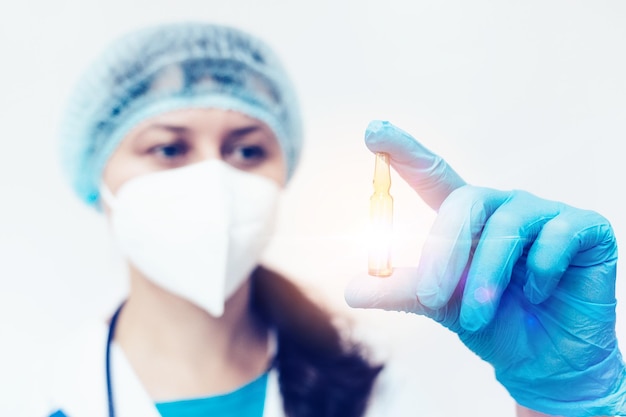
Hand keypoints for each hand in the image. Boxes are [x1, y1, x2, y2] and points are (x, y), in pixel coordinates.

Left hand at [345, 120, 625, 416]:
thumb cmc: (491, 323)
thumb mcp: (439, 306)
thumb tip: (350, 291)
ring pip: (507, 227)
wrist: (545, 361)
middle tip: (431, 297)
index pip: (431, 174)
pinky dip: (541, 272)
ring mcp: (545, 213)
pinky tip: (539, 294)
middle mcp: (503, 206)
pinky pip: (557, 237)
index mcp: (465, 217)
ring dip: (486, 276)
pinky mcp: (586, 227)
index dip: (404, 150)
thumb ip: (400, 292)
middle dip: (444, 252)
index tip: (373, 129)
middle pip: (466, 201)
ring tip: (476, 316)